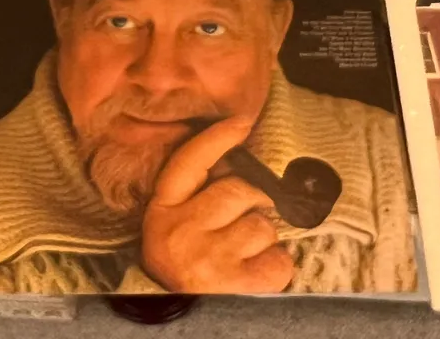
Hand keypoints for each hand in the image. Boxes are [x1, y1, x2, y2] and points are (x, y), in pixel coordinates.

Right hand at [141, 115, 293, 293]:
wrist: (176, 328)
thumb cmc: (184, 270)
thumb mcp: (175, 229)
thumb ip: (197, 198)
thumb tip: (239, 164)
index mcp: (161, 212)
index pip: (189, 162)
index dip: (216, 139)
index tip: (242, 121)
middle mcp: (180, 231)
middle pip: (237, 190)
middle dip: (253, 202)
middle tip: (247, 222)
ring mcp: (206, 258)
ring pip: (261, 225)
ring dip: (264, 241)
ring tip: (244, 258)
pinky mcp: (233, 285)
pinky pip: (278, 260)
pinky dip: (277, 268)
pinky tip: (257, 276)